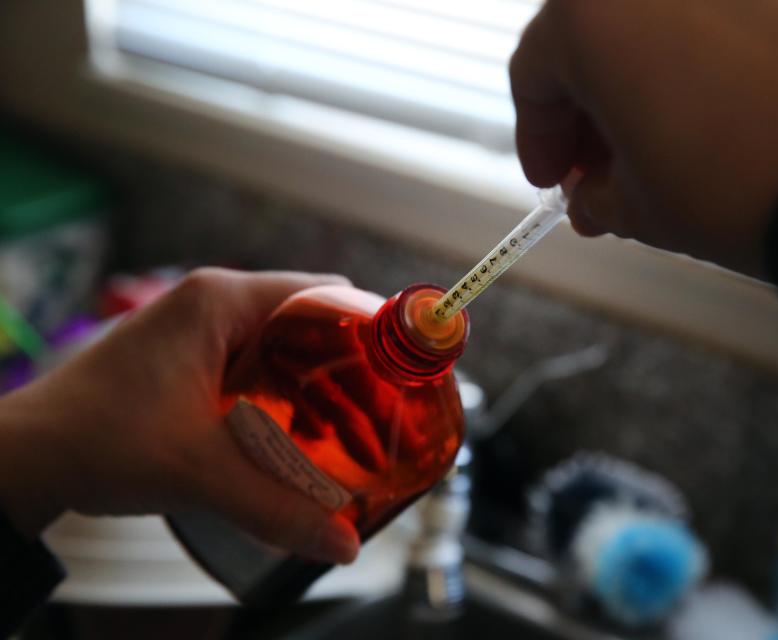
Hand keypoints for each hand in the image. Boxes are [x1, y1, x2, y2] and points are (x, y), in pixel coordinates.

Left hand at [0, 268, 359, 563]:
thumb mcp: (198, 473)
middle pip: (312, 321)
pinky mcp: (193, 358)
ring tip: (356, 428)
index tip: (406, 373)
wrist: (26, 458)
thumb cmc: (95, 440)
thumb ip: (276, 508)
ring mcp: (203, 329)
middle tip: (387, 412)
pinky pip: (260, 366)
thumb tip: (342, 544)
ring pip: (287, 346)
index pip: (325, 295)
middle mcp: (216, 304)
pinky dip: (289, 395)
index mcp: (222, 301)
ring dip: (321, 384)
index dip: (373, 331)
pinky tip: (304, 434)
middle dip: (353, 367)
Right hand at [511, 0, 777, 275]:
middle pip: (594, 45)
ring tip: (658, 159)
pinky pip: (717, 25)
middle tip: (600, 178)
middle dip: (590, 119)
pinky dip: (699, 72)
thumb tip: (596, 198)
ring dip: (644, 94)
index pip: (533, 75)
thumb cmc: (742, 181)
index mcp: (592, 14)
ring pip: (656, 32)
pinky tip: (713, 127)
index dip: (538, 140)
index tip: (554, 180)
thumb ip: (600, 198)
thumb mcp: (642, 207)